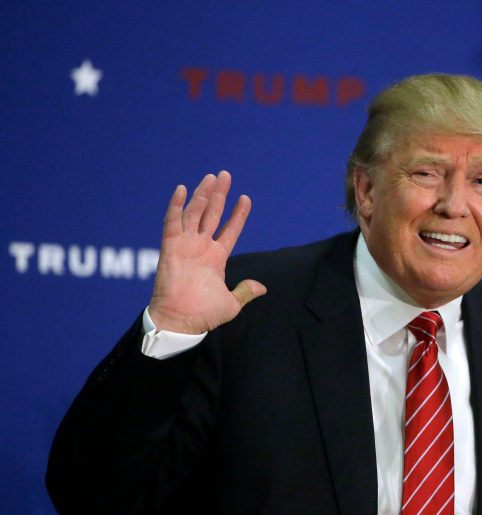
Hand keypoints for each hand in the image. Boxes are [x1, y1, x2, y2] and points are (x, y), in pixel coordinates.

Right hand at [148, 171, 265, 333]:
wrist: (181, 322)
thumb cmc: (203, 315)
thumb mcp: (231, 304)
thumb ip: (245, 292)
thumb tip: (262, 288)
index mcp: (216, 258)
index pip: (230, 230)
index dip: (238, 214)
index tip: (246, 198)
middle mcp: (201, 248)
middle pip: (212, 214)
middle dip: (219, 195)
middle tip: (226, 175)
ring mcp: (186, 246)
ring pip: (195, 213)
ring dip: (203, 194)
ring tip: (213, 177)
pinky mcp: (171, 247)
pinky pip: (172, 222)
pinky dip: (176, 206)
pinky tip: (182, 189)